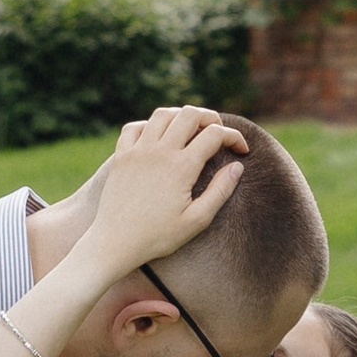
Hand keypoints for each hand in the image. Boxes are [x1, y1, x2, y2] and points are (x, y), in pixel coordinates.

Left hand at [83, 104, 243, 281]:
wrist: (115, 243)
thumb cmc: (158, 237)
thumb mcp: (196, 220)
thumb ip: (220, 191)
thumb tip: (237, 167)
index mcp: (182, 167)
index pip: (215, 135)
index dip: (234, 137)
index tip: (242, 151)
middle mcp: (160, 152)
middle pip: (190, 114)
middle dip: (212, 118)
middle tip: (219, 133)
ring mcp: (138, 151)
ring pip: (163, 114)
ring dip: (181, 116)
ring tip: (191, 131)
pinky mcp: (121, 156)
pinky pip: (135, 126)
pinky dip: (150, 125)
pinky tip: (157, 138)